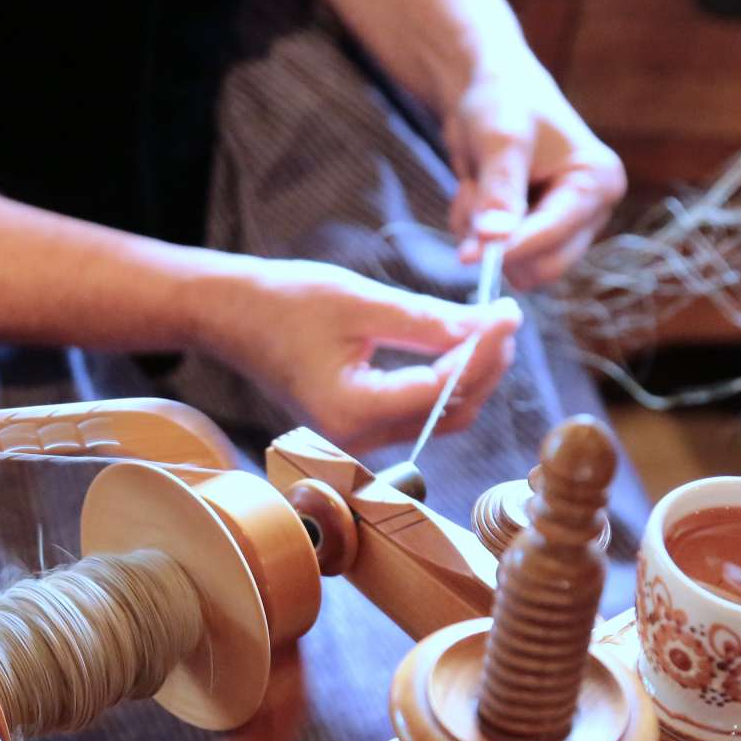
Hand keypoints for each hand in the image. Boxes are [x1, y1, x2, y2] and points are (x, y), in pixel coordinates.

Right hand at [193, 257, 520, 452]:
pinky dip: (444, 382)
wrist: (229, 316)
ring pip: (439, 417)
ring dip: (470, 376)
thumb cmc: (284, 302)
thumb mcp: (361, 301)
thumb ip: (427, 321)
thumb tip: (490, 327)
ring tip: (488, 327)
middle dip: (486, 368)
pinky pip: (418, 412)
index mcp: (353, 411)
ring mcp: (357, 439)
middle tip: (505, 318)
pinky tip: (457, 345)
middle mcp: (357, 438)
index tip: (510, 312)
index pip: (443, 388)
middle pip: (450, 413)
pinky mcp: (359, 426)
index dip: (484, 351)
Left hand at [447, 60, 625, 290]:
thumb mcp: (500, 140)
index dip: (511, 247)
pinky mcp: (541, 236)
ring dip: (485, 238)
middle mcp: (593, 211)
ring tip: (475, 187)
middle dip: (500, 240)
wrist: (488, 90)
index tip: (466, 255)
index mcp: (599, 181)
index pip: (556, 234)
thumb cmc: (502, 101)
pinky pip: (505, 261)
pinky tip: (478, 197)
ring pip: (521, 268)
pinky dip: (480, 237)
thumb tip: (494, 240)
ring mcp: (567, 227)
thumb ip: (500, 191)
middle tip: (470, 196)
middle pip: (545, 266)